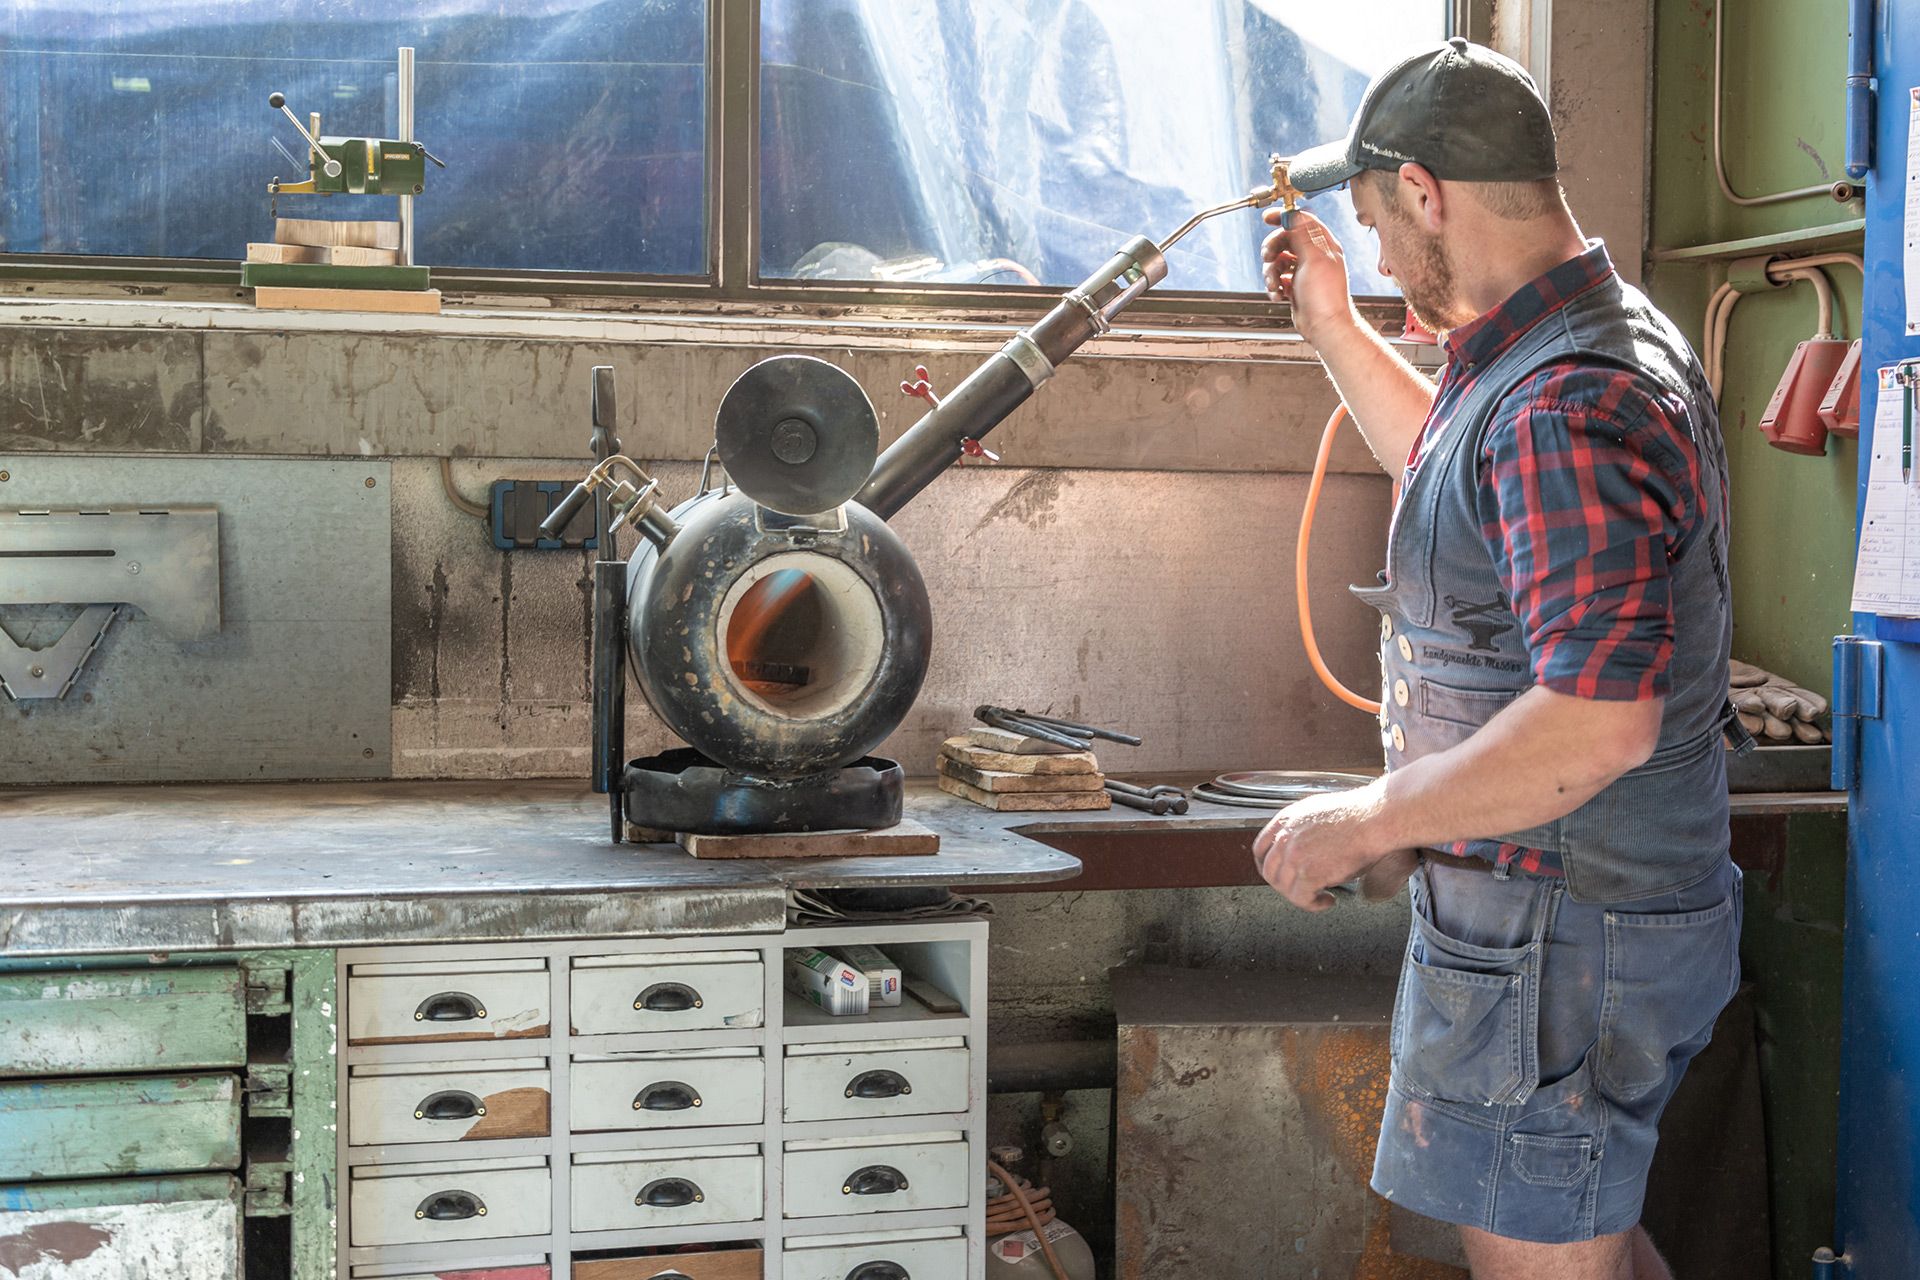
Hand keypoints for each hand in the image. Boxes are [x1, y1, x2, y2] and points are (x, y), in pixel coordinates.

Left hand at [1252, 783, 1410, 911]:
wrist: (1375, 819)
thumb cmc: (1359, 816)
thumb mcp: (1318, 814)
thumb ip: (1302, 830)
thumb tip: (1304, 850)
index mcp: (1286, 819)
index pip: (1260, 848)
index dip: (1266, 865)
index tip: (1276, 874)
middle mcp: (1285, 837)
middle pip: (1269, 871)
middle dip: (1283, 885)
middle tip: (1301, 889)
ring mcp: (1294, 855)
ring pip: (1284, 888)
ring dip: (1301, 896)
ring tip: (1319, 896)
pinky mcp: (1309, 873)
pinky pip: (1301, 899)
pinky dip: (1313, 905)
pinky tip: (1327, 900)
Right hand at [1260, 208, 1359, 345]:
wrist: (1324, 326)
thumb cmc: (1325, 297)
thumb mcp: (1314, 259)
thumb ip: (1303, 235)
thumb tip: (1295, 215)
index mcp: (1323, 245)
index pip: (1302, 222)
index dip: (1284, 218)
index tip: (1267, 218)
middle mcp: (1314, 256)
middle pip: (1285, 240)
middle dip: (1272, 249)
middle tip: (1268, 258)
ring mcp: (1304, 272)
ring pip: (1278, 261)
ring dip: (1270, 272)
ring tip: (1274, 284)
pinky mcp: (1295, 286)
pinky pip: (1278, 278)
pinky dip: (1274, 285)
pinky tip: (1278, 294)